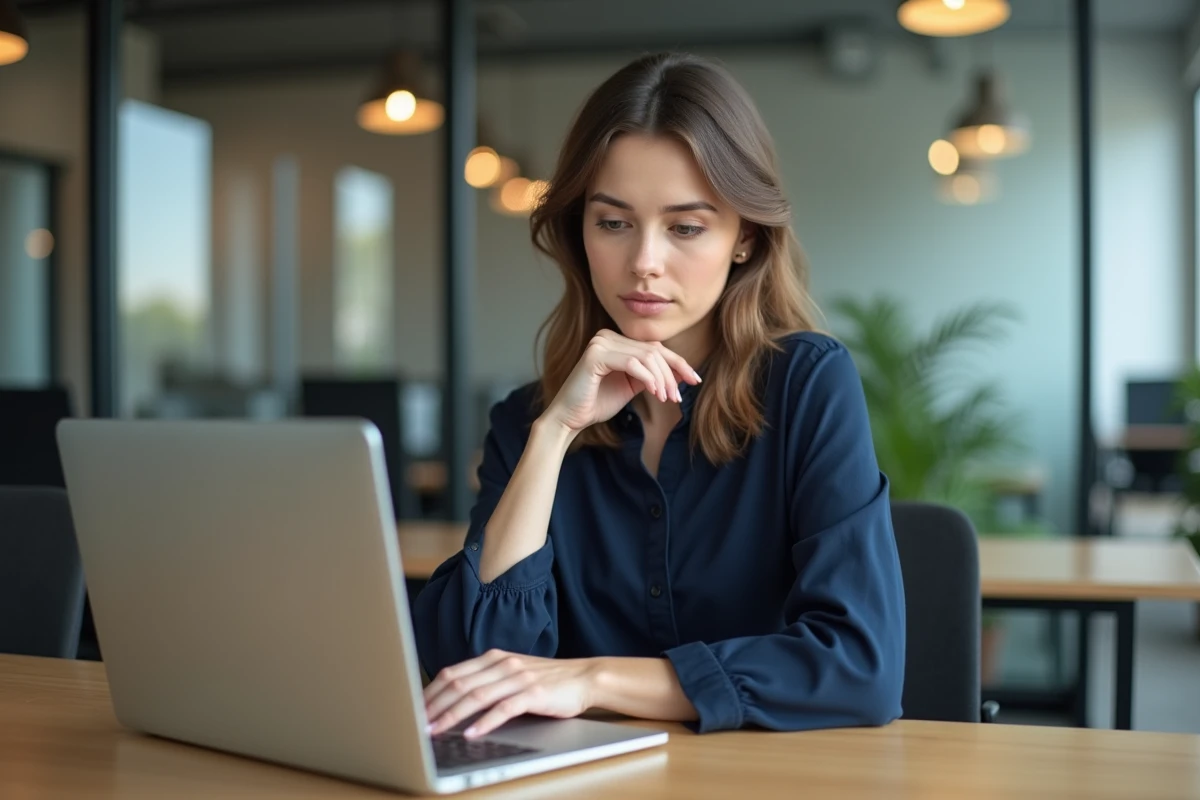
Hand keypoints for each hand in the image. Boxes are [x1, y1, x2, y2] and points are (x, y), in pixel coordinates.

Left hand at [424, 650, 597, 738]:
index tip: (414, 709)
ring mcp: (518, 677)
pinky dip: (485, 722)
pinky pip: (504, 708)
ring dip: (452, 715)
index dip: (431, 692)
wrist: (584, 677)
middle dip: (435, 705)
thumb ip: (486, 681)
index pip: (453, 673)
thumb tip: (453, 700)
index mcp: (493, 658)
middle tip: (417, 723)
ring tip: (436, 730)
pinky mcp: (534, 693)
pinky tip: (472, 733)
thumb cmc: (546, 680)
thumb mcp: (511, 674)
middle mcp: (502, 664)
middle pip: (459, 684)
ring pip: (477, 696)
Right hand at [542, 329, 701, 432]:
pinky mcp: (595, 355)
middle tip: (678, 396)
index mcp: (615, 340)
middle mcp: (607, 336)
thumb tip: (680, 372)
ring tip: (668, 398)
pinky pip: (633, 364)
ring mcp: (600, 343)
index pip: (654, 348)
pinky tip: (655, 393)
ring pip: (646, 356)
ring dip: (662, 379)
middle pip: (653, 350)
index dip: (678, 363)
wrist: (569, 418)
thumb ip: (651, 376)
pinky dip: (649, 378)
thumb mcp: (631, 386)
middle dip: (672, 374)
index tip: (695, 379)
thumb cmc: (597, 403)